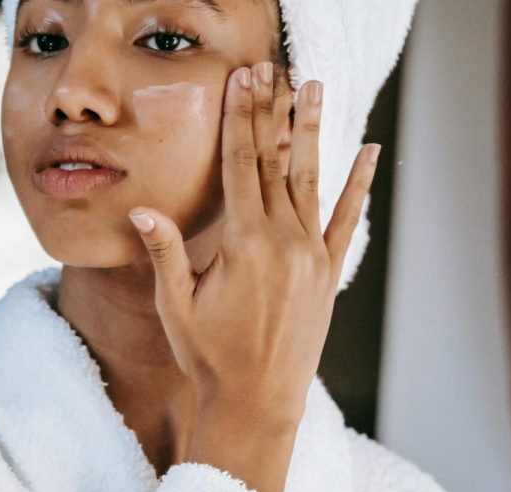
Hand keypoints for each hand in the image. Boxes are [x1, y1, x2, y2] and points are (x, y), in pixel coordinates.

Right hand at [128, 63, 379, 491]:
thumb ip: (165, 254)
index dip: (241, 118)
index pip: (242, 165)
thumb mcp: (176, 308)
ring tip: (314, 88)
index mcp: (244, 244)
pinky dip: (356, 185)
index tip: (242, 80)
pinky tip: (368, 152)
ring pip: (311, 180)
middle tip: (269, 69)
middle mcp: (284, 241)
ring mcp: (312, 255)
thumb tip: (142, 211)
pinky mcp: (328, 274)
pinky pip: (345, 219)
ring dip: (312, 131)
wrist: (257, 404)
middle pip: (276, 162)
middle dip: (271, 112)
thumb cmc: (209, 359)